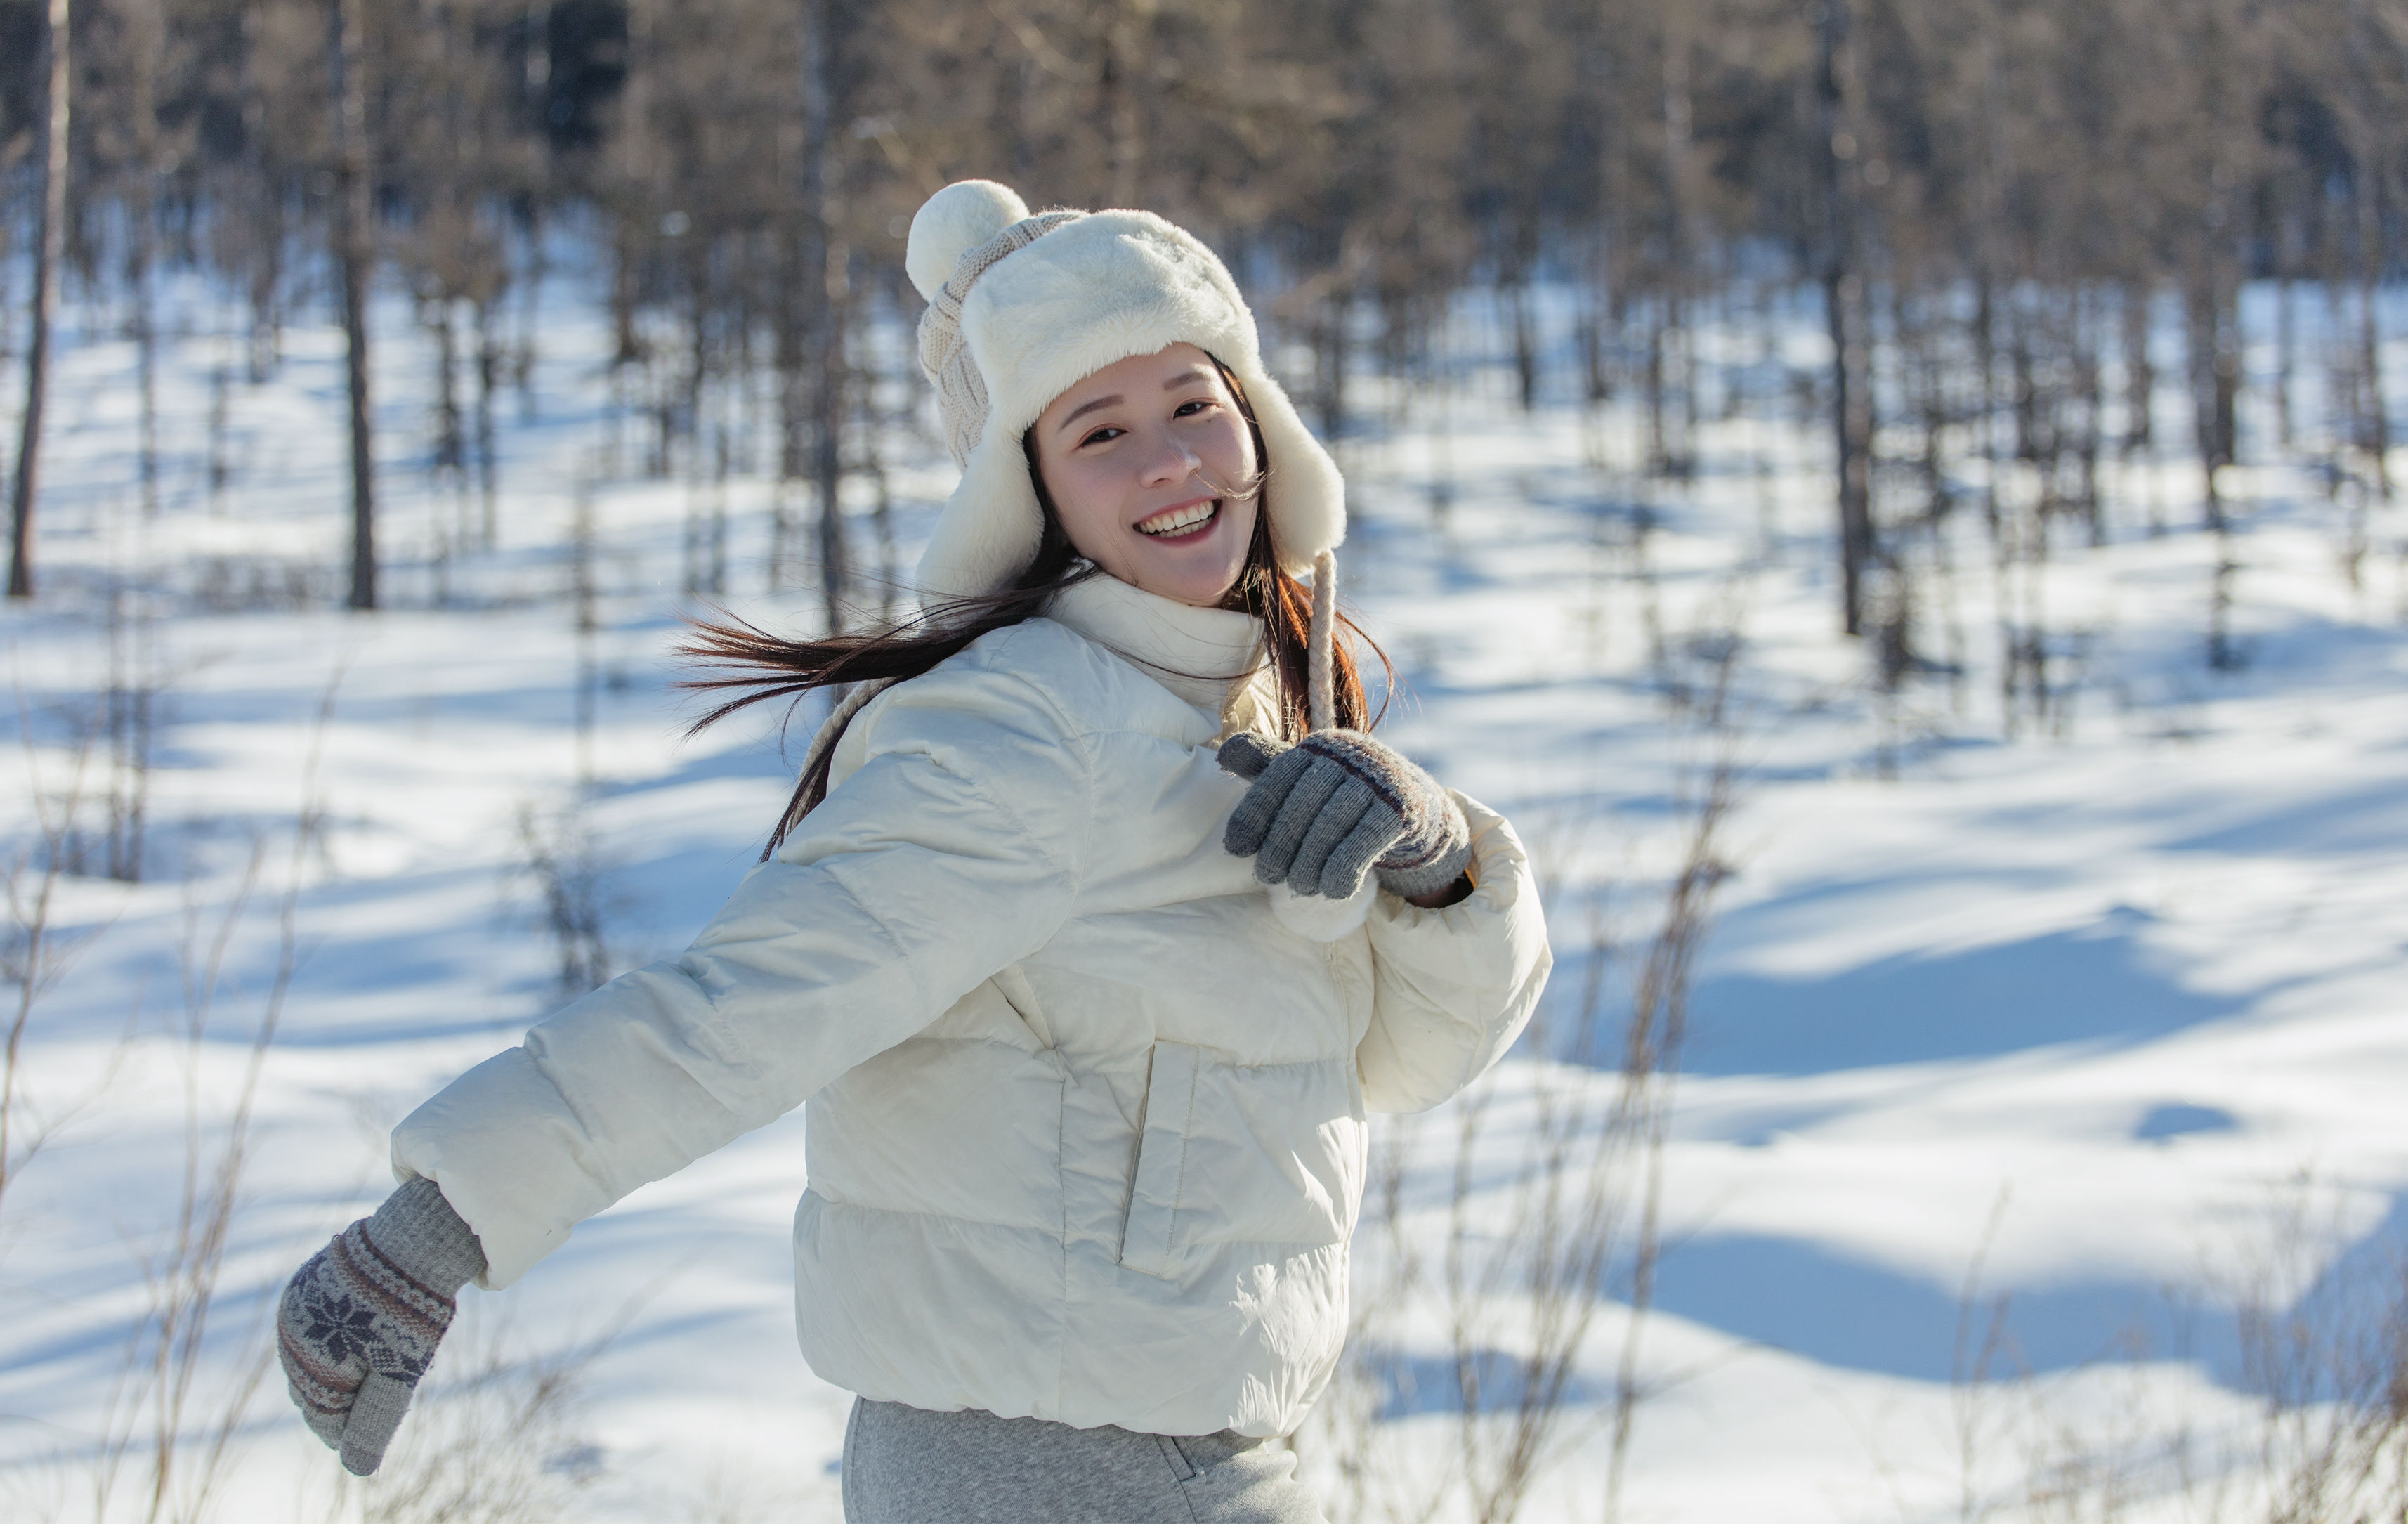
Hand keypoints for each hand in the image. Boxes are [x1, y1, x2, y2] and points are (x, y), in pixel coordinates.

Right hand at [279, 1177, 485, 1475]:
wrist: (416, 1239)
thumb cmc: (409, 1312)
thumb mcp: (398, 1374)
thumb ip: (374, 1421)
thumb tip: (358, 1470)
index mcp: (310, 1360)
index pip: (322, 1415)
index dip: (348, 1429)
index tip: (371, 1432)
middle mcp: (292, 1332)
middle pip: (316, 1385)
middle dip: (349, 1394)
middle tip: (387, 1385)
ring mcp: (298, 1303)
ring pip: (317, 1353)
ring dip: (345, 1362)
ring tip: (387, 1353)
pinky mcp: (310, 1279)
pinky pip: (320, 1320)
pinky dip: (342, 1333)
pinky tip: (373, 1327)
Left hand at [1218, 729, 1472, 901]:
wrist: (1418, 810)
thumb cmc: (1349, 797)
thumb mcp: (1310, 779)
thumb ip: (1268, 767)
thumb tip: (1223, 755)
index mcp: (1321, 746)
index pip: (1277, 778)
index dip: (1252, 815)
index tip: (1235, 849)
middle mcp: (1349, 754)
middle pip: (1302, 804)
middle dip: (1279, 846)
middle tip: (1267, 877)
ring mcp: (1379, 778)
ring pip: (1330, 825)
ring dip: (1308, 864)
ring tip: (1299, 887)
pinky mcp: (1403, 807)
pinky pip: (1364, 841)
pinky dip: (1343, 869)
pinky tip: (1332, 890)